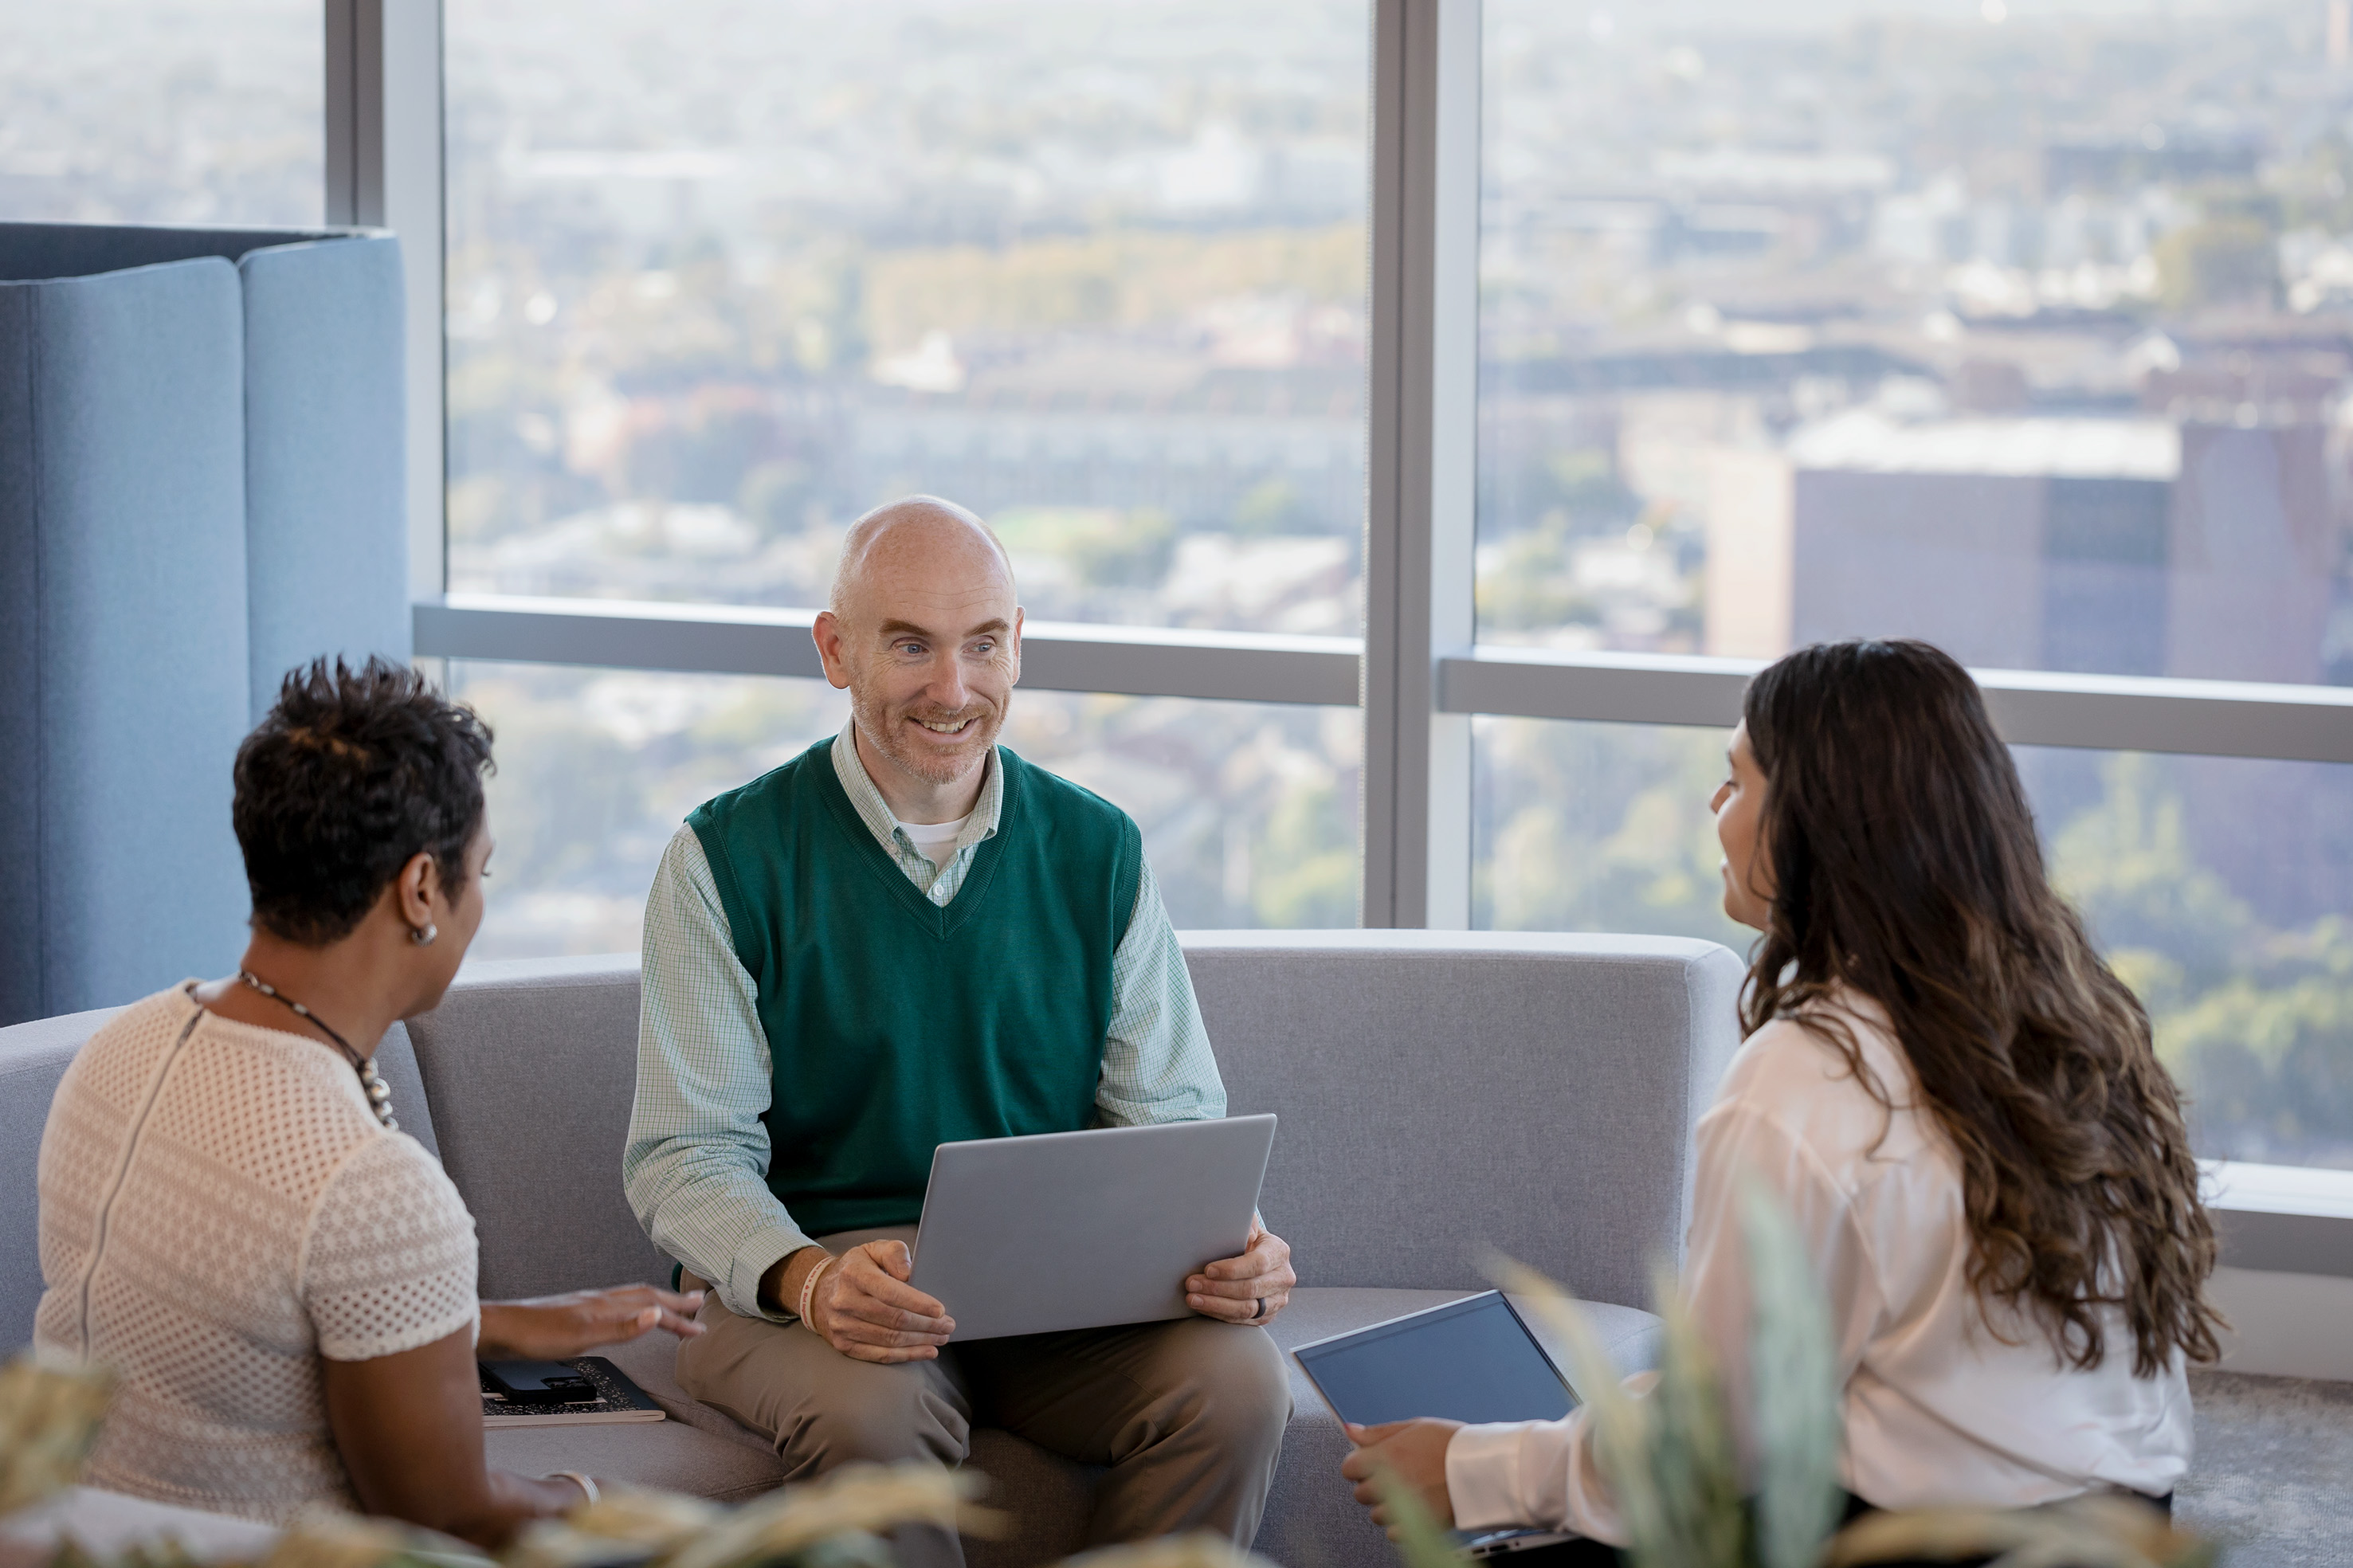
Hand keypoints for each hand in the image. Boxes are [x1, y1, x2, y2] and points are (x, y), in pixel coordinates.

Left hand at [476, 1284, 704, 1360]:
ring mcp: (587, 1304)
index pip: (652, 1310)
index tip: (701, 1327)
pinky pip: (616, 1304)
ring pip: (631, 1298)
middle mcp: (600, 1300)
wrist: (499, 1330)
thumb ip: (620, 1327)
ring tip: (669, 1305)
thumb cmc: (535, 1335)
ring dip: (655, 1301)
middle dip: (674, 1303)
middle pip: (646, 1297)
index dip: (678, 1320)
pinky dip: (633, 1307)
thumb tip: (656, 1315)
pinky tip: (624, 1315)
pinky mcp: (575, 1313)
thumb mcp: (581, 1337)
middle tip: (698, 1306)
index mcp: (606, 1305)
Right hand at [806, 1241, 955, 1363]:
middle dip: (927, 1325)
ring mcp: (842, 1326)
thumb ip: (894, 1253)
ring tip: (941, 1337)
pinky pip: (880, 1355)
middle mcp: (845, 1302)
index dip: (918, 1303)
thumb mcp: (872, 1250)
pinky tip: (926, 1351)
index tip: (940, 1310)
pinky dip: (907, 1355)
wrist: (817, 1292)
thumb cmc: (855, 1269)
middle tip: (948, 1325)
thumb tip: (910, 1273)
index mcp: (855, 1275)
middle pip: (894, 1320)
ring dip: (921, 1341)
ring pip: (890, 1340)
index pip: (890, 1292)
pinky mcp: (844, 1345)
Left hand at [1185, 1224, 1294, 1324]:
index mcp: (1279, 1252)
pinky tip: (1203, 1307)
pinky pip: (1242, 1320)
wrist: (1257, 1259)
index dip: (1232, 1269)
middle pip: (1250, 1289)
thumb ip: (1246, 1223)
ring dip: (1216, 1305)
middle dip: (1217, 1288)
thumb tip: (1247, 1233)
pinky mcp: (1266, 1315)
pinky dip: (1220, 1314)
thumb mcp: (1247, 1226)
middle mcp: (1283, 1278)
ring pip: (1246, 1309)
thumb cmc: (1246, 1240)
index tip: (1208, 1270)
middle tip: (1192, 1283)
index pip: (1258, 1264)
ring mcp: (1277, 1299)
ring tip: (1193, 1299)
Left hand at [1342, 1418, 1463, 1538]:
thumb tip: (1351, 1431)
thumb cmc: (1452, 1443)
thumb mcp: (1414, 1426)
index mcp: (1385, 1456)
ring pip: (1376, 1515)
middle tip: (1395, 1475)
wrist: (1483, 1467)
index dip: (1359, 1464)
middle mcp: (1389, 1483)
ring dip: (1387, 1505)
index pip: (1348, 1468)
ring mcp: (1402, 1508)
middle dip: (1372, 1484)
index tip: (1369, 1462)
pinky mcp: (1418, 1527)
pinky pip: (1393, 1533)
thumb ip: (1377, 1432)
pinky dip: (1401, 1524)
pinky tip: (1415, 1508)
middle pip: (1361, 1493)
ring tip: (1410, 1491)